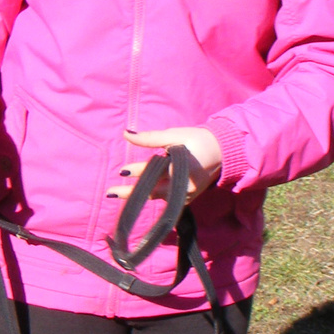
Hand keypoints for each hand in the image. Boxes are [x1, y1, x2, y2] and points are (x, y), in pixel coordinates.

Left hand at [107, 126, 222, 201]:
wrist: (223, 153)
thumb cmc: (197, 140)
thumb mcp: (174, 135)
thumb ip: (150, 138)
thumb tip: (126, 134)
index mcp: (181, 167)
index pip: (155, 171)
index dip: (138, 171)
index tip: (122, 171)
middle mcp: (183, 185)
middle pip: (153, 191)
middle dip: (131, 193)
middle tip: (111, 193)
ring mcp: (186, 195)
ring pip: (158, 197)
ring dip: (140, 195)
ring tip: (119, 194)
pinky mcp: (187, 198)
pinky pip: (167, 199)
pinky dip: (153, 196)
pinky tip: (138, 196)